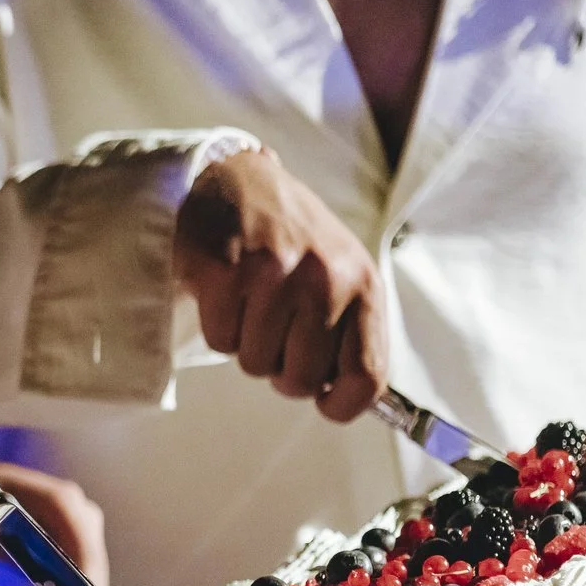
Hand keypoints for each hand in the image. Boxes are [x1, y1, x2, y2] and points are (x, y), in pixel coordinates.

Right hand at [174, 149, 386, 423]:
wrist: (240, 180)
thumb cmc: (293, 239)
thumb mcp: (342, 276)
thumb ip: (351, 334)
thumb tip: (346, 398)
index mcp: (363, 286)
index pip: (367, 376)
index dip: (342, 404)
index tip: (324, 402)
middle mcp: (325, 280)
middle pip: (301, 380)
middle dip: (281, 367)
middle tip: (274, 331)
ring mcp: (275, 276)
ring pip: (256, 364)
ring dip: (247, 344)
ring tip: (250, 302)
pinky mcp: (226, 274)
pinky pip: (220, 342)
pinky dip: (218, 327)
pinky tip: (227, 292)